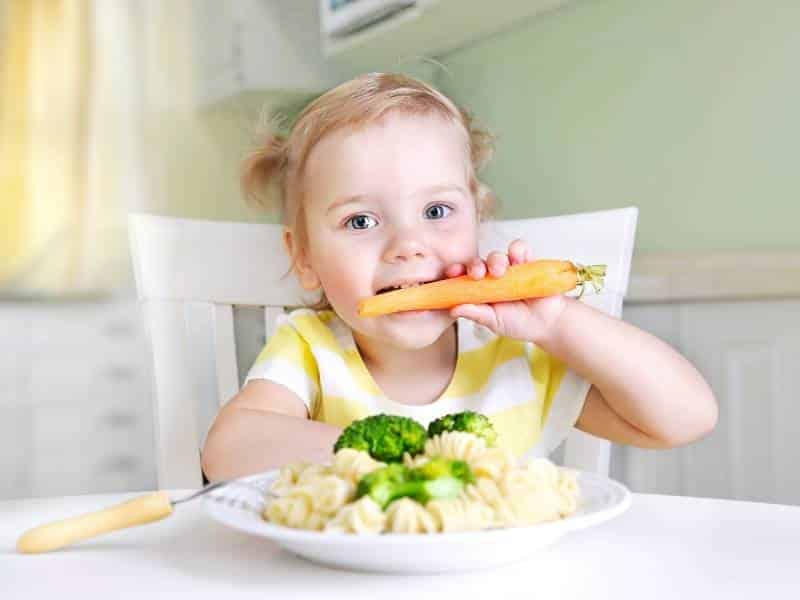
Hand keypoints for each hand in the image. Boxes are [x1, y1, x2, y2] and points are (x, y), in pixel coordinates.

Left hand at [445, 239, 567, 342]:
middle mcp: (492, 277)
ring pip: (497, 255)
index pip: (463, 276)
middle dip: (475, 266)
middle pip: (479, 263)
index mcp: (480, 289)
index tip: (452, 273)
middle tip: (478, 275)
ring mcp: (510, 268)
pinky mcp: (528, 262)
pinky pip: (520, 248)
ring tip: (500, 271)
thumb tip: (452, 309)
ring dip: (496, 260)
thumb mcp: (493, 321)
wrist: (547, 323)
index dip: (456, 271)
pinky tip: (518, 259)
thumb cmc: (517, 323)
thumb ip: (475, 314)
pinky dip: (518, 250)